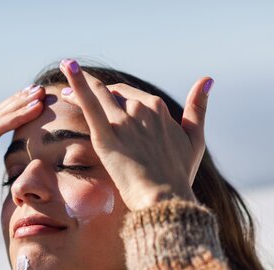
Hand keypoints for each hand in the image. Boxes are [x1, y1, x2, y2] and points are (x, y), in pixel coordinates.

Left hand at [57, 59, 212, 208]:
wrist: (165, 198)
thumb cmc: (179, 175)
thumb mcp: (195, 139)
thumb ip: (198, 108)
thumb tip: (207, 80)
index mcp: (159, 108)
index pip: (131, 95)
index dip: (116, 95)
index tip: (104, 97)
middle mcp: (141, 109)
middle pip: (113, 94)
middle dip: (95, 89)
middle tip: (73, 90)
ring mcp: (123, 121)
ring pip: (98, 94)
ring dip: (80, 82)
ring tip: (66, 71)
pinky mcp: (106, 136)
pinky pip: (89, 104)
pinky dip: (78, 83)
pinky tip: (67, 66)